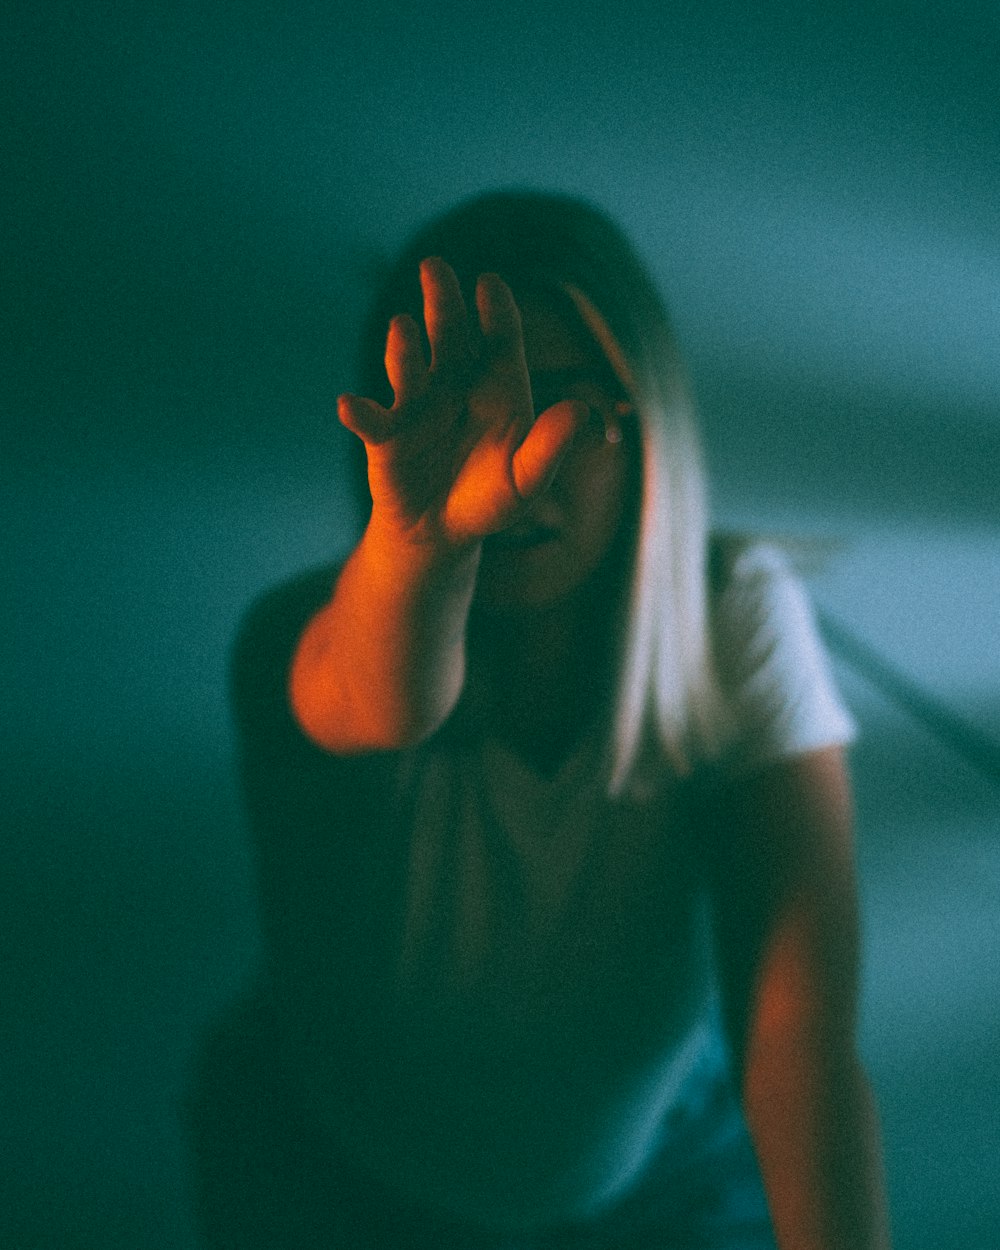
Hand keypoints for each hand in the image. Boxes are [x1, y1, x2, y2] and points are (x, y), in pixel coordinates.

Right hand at [337, 257, 583, 550]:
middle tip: (434, 267)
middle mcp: (455, 383)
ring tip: (402, 327)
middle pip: (450, 337)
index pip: (500, 339)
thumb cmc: (492, 498)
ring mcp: (418, 405)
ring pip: (411, 368)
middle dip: (443, 303)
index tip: (489, 284)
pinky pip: (371, 421)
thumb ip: (552, 445)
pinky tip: (349, 405)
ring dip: (404, 349)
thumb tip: (583, 409)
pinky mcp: (386, 436)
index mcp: (497, 385)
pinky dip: (360, 413)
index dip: (496, 311)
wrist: (443, 531)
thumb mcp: (528, 479)